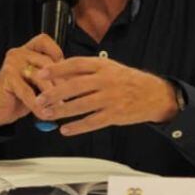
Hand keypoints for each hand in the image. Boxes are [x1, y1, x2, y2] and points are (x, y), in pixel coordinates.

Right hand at [0, 33, 63, 129]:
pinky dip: (37, 104)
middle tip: (70, 96)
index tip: (67, 72)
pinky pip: (27, 91)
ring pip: (39, 77)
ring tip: (59, 108)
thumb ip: (52, 76)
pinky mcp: (7, 78)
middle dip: (60, 81)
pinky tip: (43, 113)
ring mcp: (11, 64)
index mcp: (27, 50)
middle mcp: (19, 53)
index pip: (46, 42)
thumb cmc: (18, 95)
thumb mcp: (38, 82)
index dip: (59, 55)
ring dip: (51, 94)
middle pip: (47, 62)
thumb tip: (76, 78)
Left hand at [28, 57, 182, 135]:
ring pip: (81, 105)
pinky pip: (92, 122)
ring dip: (61, 111)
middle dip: (54, 93)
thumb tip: (59, 71)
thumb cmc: (128, 81)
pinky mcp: (115, 114)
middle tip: (38, 99)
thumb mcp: (109, 68)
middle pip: (75, 86)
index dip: (57, 69)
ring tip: (47, 114)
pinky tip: (65, 129)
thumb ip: (86, 70)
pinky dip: (77, 127)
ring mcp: (111, 98)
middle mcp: (106, 81)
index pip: (76, 64)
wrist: (155, 94)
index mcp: (103, 66)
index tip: (40, 73)